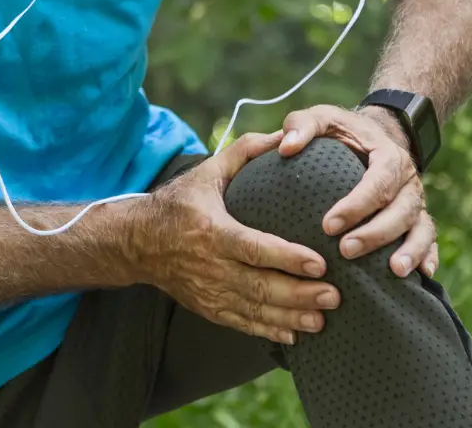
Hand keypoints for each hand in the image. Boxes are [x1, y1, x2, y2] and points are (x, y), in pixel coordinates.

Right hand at [126, 132, 338, 345]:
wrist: (137, 241)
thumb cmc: (177, 202)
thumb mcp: (205, 173)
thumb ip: (243, 153)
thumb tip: (281, 137)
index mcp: (210, 230)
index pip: (253, 248)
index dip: (287, 258)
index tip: (319, 263)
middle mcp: (210, 264)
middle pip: (259, 285)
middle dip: (299, 294)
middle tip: (334, 296)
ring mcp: (208, 289)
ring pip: (254, 309)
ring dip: (290, 317)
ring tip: (321, 319)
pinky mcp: (207, 306)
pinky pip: (241, 323)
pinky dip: (267, 331)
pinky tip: (294, 334)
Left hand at [278, 104, 435, 278]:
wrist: (369, 135)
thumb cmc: (339, 130)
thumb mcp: (321, 118)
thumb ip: (301, 126)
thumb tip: (285, 147)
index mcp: (387, 155)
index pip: (378, 182)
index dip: (356, 205)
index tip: (327, 225)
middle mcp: (407, 179)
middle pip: (400, 210)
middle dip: (375, 233)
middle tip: (345, 250)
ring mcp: (416, 200)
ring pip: (419, 227)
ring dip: (408, 250)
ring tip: (393, 272)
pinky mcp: (418, 217)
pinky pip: (429, 238)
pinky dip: (427, 256)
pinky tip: (420, 277)